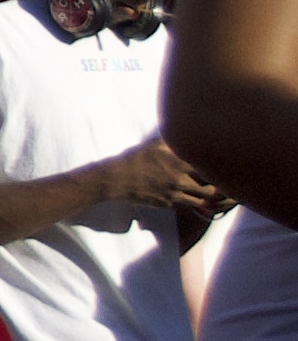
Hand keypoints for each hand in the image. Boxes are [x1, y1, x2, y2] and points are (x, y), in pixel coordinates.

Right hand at [100, 137, 222, 225]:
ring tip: (206, 191)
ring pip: (201, 201)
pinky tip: (189, 195)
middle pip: (210, 190)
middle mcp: (180, 180)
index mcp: (179, 163)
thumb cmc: (137, 158)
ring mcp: (174, 194)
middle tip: (217, 182)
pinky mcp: (168, 204)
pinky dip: (191, 201)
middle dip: (216, 188)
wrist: (119, 178)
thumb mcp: (157, 144)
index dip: (218, 170)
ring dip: (205, 197)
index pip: (209, 170)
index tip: (220, 167)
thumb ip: (176, 142)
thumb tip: (191, 135)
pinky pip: (186, 205)